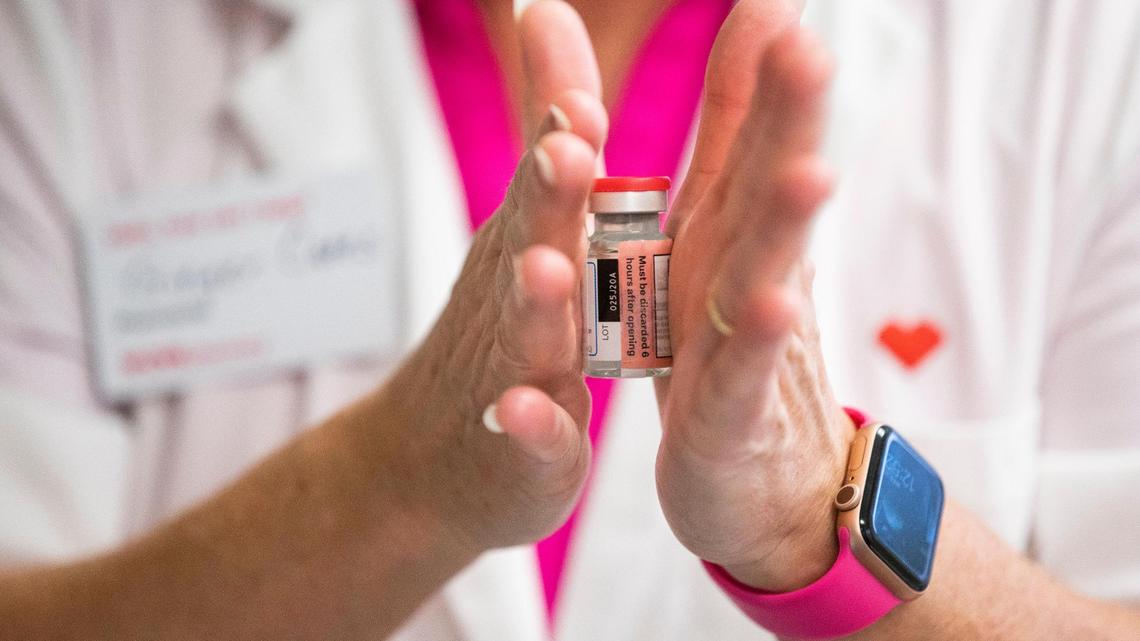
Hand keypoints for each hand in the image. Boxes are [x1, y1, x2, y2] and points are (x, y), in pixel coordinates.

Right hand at [368, 1, 605, 549]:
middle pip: (532, 242)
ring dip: (534, 302)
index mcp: (533, 241)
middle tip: (566, 151)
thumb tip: (544, 6)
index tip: (581, 98)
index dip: (562, 139)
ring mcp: (516, 372)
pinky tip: (527, 415)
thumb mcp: (524, 220)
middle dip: (548, 199)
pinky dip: (530, 427)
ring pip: (526, 333)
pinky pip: (528, 436)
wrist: (433, 456)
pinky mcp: (525, 444)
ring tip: (545, 269)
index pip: (547, 183)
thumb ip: (543, 122)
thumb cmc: (500, 325)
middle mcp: (520, 296)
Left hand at [654, 1, 854, 591]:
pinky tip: (768, 309)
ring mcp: (741, 355)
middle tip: (812, 52)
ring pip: (760, 285)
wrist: (754, 478)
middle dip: (789, 128)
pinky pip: (732, 386)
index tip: (777, 6)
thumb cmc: (725, 344)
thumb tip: (763, 15)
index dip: (763, 78)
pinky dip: (747, 352)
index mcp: (727, 235)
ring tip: (810, 174)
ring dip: (784, 233)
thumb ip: (734, 128)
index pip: (751, 147)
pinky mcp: (725, 423)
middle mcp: (743, 282)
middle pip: (769, 200)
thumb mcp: (718, 231)